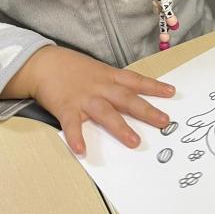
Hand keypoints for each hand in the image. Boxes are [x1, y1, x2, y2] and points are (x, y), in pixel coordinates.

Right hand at [1, 46, 174, 152]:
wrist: (43, 63)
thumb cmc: (72, 68)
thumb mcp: (97, 70)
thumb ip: (113, 82)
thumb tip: (132, 93)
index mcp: (109, 76)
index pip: (136, 81)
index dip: (154, 86)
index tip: (172, 93)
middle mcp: (100, 87)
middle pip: (127, 99)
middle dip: (146, 111)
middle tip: (164, 122)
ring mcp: (83, 98)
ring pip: (105, 112)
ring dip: (120, 127)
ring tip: (134, 141)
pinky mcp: (65, 108)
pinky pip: (72, 125)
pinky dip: (76, 137)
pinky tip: (82, 151)